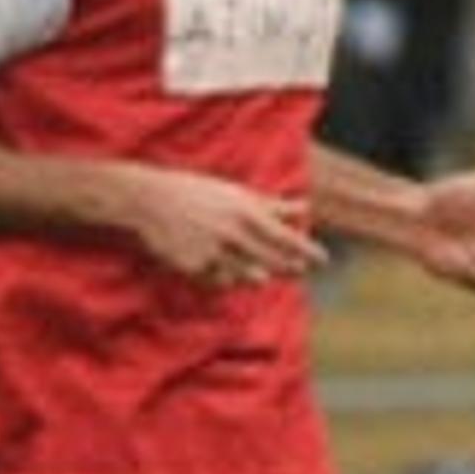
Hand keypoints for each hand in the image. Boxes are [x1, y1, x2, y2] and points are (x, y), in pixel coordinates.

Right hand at [123, 165, 324, 290]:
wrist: (151, 201)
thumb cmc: (197, 192)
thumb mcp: (236, 194)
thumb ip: (272, 205)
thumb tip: (304, 207)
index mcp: (245, 213)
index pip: (286, 237)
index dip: (307, 250)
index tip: (323, 260)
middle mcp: (233, 234)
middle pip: (271, 261)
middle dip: (290, 268)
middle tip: (300, 272)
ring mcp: (214, 253)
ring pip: (246, 277)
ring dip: (257, 276)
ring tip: (262, 274)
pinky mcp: (194, 268)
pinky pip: (218, 281)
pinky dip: (226, 278)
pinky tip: (227, 273)